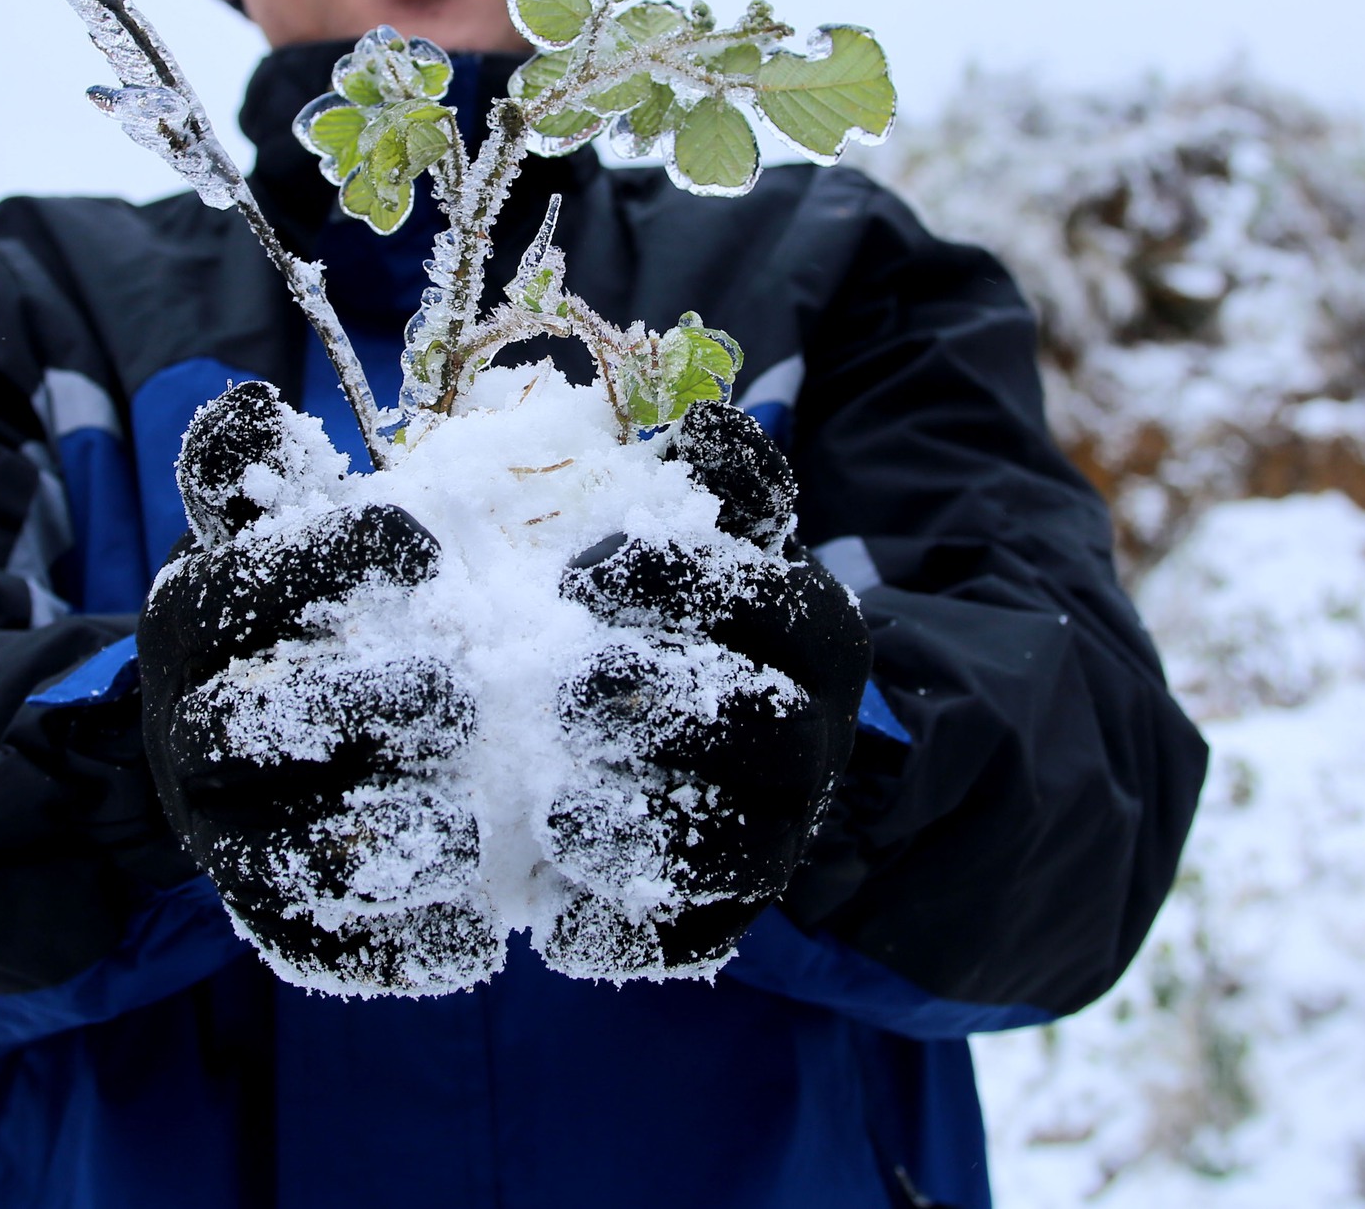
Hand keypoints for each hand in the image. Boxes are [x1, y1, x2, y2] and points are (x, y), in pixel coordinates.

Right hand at [136, 382, 501, 994]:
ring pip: (286, 850)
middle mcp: (190, 731)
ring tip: (478, 820)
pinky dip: (395, 949)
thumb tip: (243, 406)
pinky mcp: (264, 914)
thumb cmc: (286, 616)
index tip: (425, 545)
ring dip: (388, 834)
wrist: (225, 750)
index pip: (235, 588)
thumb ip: (258, 474)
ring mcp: (222, 833)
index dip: (326, 562)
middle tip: (465, 687)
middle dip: (365, 701)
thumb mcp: (269, 534)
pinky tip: (479, 933)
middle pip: (255, 724)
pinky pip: (318, 945)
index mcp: (190, 624)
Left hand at [540, 401, 870, 977]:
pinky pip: (698, 942)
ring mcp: (774, 834)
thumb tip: (708, 422)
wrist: (650, 728)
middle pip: (777, 734)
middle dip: (673, 709)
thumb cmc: (646, 606)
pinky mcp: (722, 913)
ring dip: (649, 827)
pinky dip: (629, 935)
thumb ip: (702, 482)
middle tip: (564, 687)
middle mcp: (812, 740)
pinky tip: (552, 913)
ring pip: (747, 849)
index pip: (784, 606)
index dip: (687, 586)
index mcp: (811, 637)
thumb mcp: (676, 528)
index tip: (582, 573)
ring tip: (554, 807)